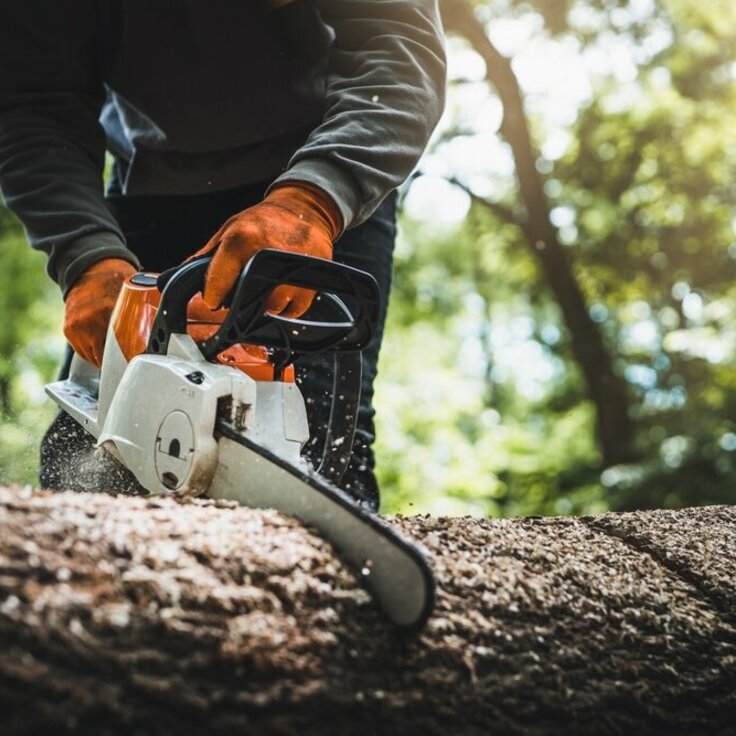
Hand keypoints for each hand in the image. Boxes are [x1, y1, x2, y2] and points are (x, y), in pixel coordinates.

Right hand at [63, 258, 137, 366]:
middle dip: (117, 361)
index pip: (118, 350)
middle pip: (104, 358)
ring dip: (104, 358)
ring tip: (115, 350)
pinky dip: (93, 352)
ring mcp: (76, 327)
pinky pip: (83, 351)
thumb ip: (141, 317)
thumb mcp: (133, 297)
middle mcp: (89, 322)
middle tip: (128, 359)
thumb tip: (157, 336)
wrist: (91, 269)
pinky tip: (102, 345)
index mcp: (107, 313)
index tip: (136, 364)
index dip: (128, 360)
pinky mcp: (69, 330)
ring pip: (93, 358)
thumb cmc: (115, 282)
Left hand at [191, 182, 341, 316]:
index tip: (213, 299)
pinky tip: (282, 291)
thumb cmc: (265, 221)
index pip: (218, 284)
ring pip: (272, 309)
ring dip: (264, 306)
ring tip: (265, 289)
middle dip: (240, 304)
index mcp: (243, 239)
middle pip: (245, 302)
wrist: (305, 210)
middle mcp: (269, 255)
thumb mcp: (231, 229)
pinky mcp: (313, 281)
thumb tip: (182, 278)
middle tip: (241, 294)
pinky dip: (285, 308)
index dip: (213, 296)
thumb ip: (207, 256)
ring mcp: (294, 270)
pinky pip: (293, 311)